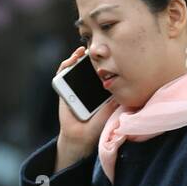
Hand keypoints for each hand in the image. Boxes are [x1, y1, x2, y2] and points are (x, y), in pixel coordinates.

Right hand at [54, 45, 115, 162]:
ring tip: (82, 51)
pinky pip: (63, 74)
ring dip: (77, 57)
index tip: (107, 54)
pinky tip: (71, 60)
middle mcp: (86, 86)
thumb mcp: (109, 112)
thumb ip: (114, 101)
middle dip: (89, 57)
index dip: (102, 63)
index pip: (99, 72)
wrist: (80, 136)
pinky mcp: (63, 88)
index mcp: (98, 90)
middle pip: (87, 67)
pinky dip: (66, 65)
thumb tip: (124, 87)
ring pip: (75, 67)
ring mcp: (74, 86)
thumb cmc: (96, 126)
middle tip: (93, 49)